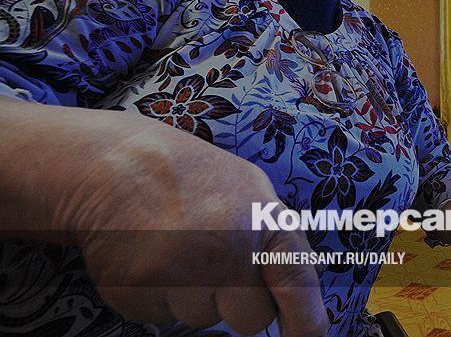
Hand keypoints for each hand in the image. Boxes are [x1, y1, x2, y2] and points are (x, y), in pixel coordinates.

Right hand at [63, 111, 328, 336]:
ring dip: (190, 295)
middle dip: (235, 302)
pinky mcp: (139, 289)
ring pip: (202, 318)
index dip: (307, 322)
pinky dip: (154, 295)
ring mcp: (184, 271)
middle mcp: (230, 249)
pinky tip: (148, 255)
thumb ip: (275, 241)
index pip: (297, 284)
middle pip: (251, 319)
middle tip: (210, 260)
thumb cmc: (188, 176)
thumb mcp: (249, 190)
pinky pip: (160, 316)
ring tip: (174, 245)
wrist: (113, 161)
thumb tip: (300, 298)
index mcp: (265, 221)